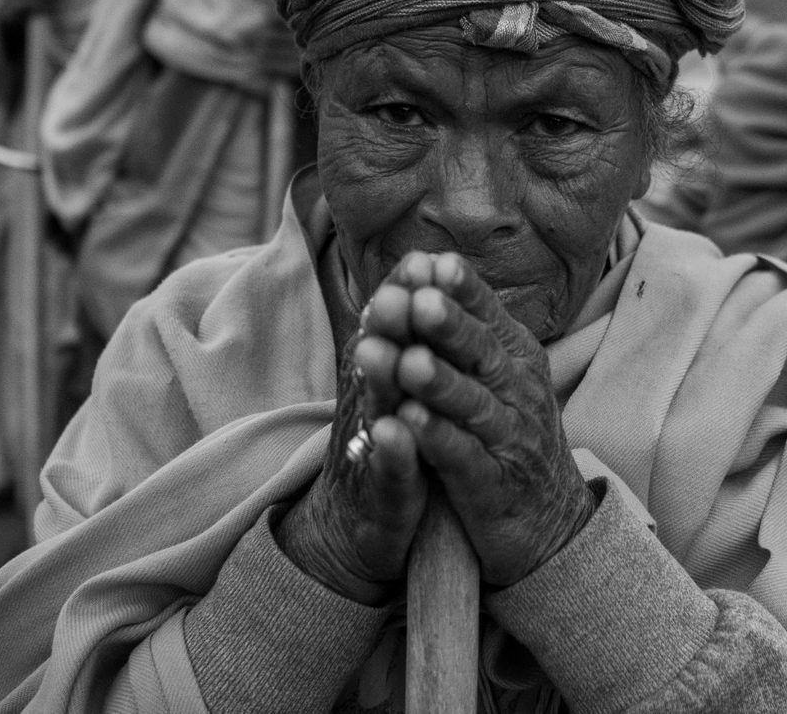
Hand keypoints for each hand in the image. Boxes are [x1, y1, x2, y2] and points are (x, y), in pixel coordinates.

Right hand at [274, 259, 432, 604]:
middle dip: (391, 325)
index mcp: (381, 373)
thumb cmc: (394, 442)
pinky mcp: (381, 494)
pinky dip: (390, 451)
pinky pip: (386, 469)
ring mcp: (371, 448)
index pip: (394, 326)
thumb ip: (410, 329)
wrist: (360, 526)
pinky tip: (394, 433)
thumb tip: (425, 260)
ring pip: (375, 406)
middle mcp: (369, 402)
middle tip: (401, 293)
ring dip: (379, 380)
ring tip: (384, 353)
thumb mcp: (401, 383)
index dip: (407, 294)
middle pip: (379, 355)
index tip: (425, 260)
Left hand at [389, 252, 594, 586]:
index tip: (432, 262)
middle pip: (482, 354)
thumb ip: (467, 330)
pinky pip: (463, 458)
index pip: (488, 315)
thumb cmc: (510, 436)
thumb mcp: (500, 375)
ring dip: (438, 383)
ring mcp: (510, 439)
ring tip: (408, 362)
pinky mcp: (493, 486)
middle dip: (450, 327)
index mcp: (516, 358)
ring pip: (472, 404)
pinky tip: (409, 423)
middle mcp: (519, 392)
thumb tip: (428, 262)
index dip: (462, 291)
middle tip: (419, 300)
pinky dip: (437, 439)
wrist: (550, 522)